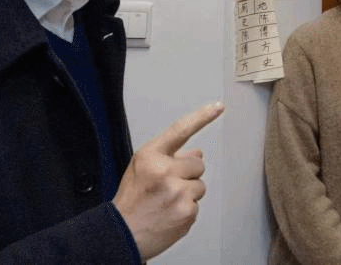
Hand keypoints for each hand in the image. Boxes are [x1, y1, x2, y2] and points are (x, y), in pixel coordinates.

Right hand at [113, 101, 224, 259]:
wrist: (122, 235)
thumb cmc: (131, 200)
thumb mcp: (140, 168)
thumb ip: (168, 156)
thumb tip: (197, 151)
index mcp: (151, 156)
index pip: (180, 130)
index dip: (202, 116)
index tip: (218, 107)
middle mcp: (165, 171)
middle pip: (198, 163)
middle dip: (188, 173)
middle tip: (168, 186)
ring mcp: (178, 192)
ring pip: (201, 184)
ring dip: (188, 192)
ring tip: (167, 201)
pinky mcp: (187, 211)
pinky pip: (197, 204)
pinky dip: (187, 209)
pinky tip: (170, 213)